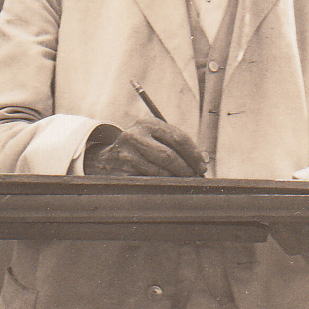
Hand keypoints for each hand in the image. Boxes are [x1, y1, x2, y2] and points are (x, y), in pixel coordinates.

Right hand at [85, 119, 207, 177]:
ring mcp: (127, 155)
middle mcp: (136, 136)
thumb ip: (178, 145)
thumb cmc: (139, 148)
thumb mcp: (155, 138)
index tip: (202, 165)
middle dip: (186, 168)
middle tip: (195, 176)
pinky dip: (162, 184)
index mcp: (148, 124)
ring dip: (175, 179)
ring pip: (160, 171)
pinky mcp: (123, 172)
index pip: (178, 138)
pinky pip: (149, 181)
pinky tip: (166, 185)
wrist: (105, 159)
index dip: (193, 154)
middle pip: (169, 155)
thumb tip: (203, 159)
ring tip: (183, 181)